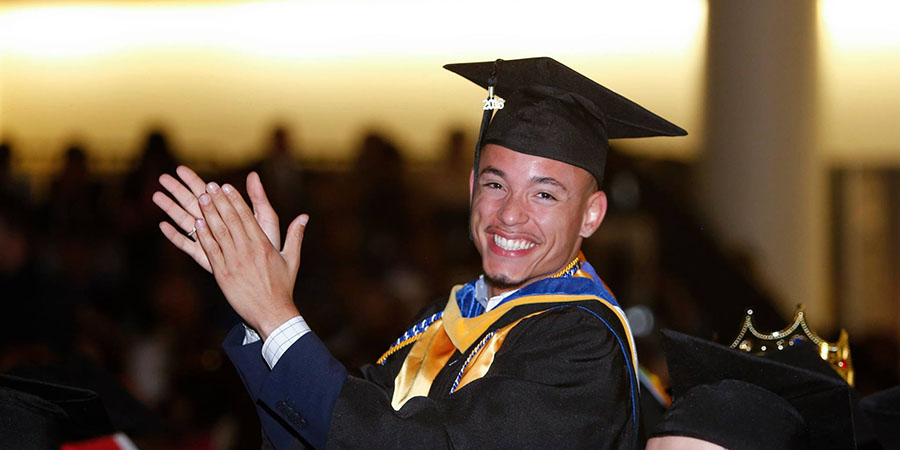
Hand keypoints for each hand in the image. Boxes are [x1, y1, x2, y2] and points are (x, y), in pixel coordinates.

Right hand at [153, 166, 281, 271]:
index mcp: (228, 213)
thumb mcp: (265, 219)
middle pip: (193, 204)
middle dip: (178, 191)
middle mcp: (216, 225)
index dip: (194, 180)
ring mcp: (209, 240)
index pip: (208, 192)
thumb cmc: (268, 245)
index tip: (180, 169)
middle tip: (163, 178)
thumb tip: (253, 175)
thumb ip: (257, 198)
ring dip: (172, 209)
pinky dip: (176, 236)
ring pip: (186, 221)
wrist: (269, 273)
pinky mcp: (206, 257)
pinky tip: (163, 226)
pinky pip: (188, 246)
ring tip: (157, 196)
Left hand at [193, 181, 307, 338]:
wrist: (272, 313)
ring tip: (201, 198)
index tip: (227, 187)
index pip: (247, 217)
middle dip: (219, 201)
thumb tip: (304, 217)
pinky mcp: (223, 275)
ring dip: (209, 214)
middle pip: (231, 220)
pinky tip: (197, 223)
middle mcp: (248, 251)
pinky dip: (204, 236)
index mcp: (264, 245)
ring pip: (219, 233)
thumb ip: (295, 236)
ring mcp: (234, 262)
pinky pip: (212, 251)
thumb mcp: (292, 260)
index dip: (235, 200)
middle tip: (210, 186)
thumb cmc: (283, 287)